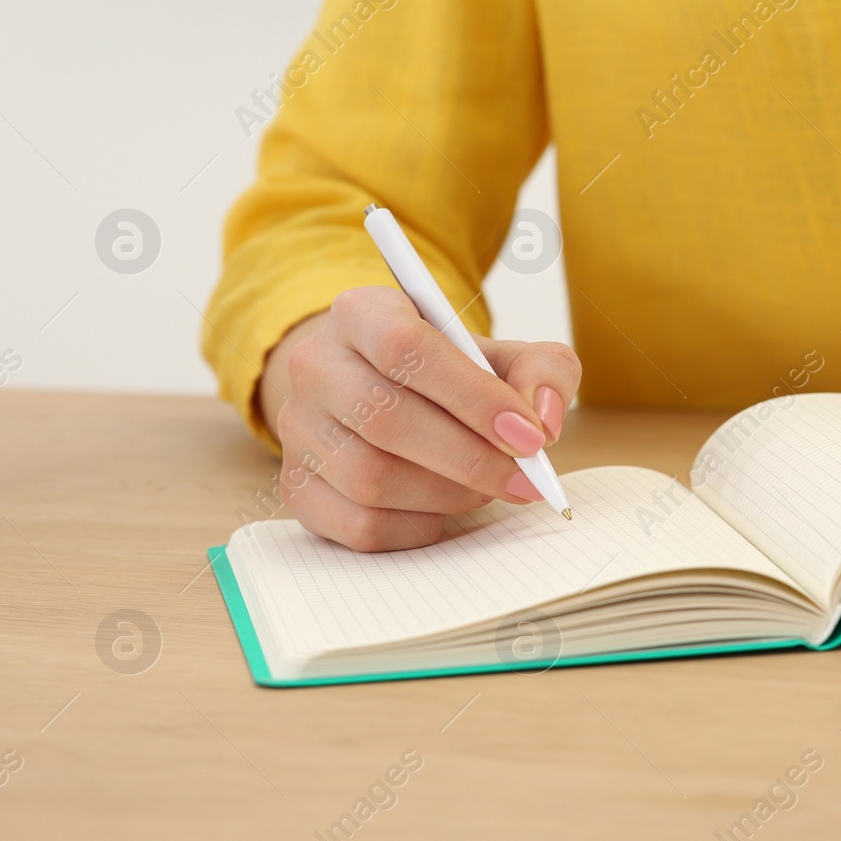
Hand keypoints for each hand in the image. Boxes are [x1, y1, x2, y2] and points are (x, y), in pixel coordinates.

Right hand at [258, 287, 580, 550]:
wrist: (384, 393)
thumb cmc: (453, 375)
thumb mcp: (505, 356)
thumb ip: (543, 371)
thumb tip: (543, 419)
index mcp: (362, 313)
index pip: (406, 348)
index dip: (473, 397)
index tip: (529, 436)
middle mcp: (315, 365)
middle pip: (385, 420)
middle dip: (470, 459)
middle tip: (524, 479)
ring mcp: (298, 429)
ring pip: (370, 478)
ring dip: (446, 495)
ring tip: (485, 488)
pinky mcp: (297, 486)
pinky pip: (357, 524)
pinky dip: (415, 527)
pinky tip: (443, 509)